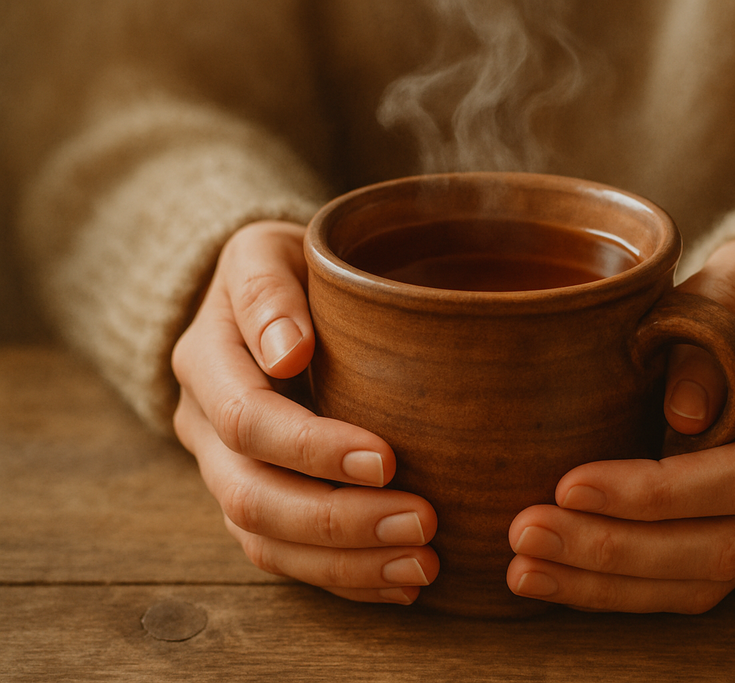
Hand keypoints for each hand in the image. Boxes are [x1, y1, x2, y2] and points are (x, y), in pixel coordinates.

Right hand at [171, 220, 438, 604]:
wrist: (266, 300)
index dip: (314, 449)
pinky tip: (400, 582)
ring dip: (345, 564)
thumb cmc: (284, 270)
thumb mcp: (268, 252)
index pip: (249, 422)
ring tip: (421, 567)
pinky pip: (285, 557)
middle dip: (339, 522)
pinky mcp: (256, 499)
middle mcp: (206, 428)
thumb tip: (287, 350)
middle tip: (423, 523)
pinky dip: (342, 577)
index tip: (387, 459)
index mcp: (207, 363)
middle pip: (254, 498)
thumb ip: (268, 291)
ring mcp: (227, 471)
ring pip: (266, 541)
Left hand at [506, 239, 734, 612]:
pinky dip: (622, 589)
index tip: (569, 484)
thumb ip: (717, 313)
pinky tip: (557, 578)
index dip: (658, 492)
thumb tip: (683, 412)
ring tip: (526, 570)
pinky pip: (691, 581)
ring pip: (707, 578)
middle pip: (725, 543)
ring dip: (610, 584)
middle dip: (618, 551)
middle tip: (527, 535)